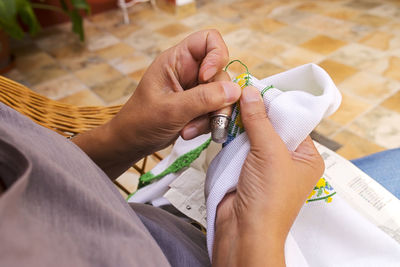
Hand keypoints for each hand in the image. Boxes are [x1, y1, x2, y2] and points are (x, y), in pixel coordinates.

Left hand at [73, 30, 240, 178]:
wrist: (132, 143)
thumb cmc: (141, 121)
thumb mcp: (171, 109)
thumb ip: (203, 99)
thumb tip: (235, 90)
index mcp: (176, 60)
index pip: (208, 40)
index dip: (216, 55)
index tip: (207, 78)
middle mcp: (189, 71)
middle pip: (220, 73)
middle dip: (217, 99)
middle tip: (209, 118)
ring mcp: (195, 89)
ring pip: (222, 95)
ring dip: (211, 116)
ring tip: (189, 131)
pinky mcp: (199, 106)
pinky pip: (215, 110)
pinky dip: (207, 124)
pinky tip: (189, 132)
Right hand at [212, 86, 324, 266]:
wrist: (243, 231)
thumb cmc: (268, 198)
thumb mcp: (269, 152)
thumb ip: (259, 120)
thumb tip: (251, 91)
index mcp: (306, 157)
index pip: (293, 121)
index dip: (275, 105)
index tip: (257, 89)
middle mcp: (288, 161)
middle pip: (271, 127)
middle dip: (255, 114)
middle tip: (240, 95)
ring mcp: (265, 166)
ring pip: (253, 136)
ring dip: (241, 125)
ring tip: (229, 107)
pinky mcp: (245, 171)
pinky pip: (240, 147)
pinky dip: (232, 137)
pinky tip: (224, 125)